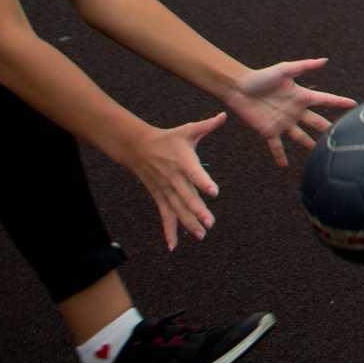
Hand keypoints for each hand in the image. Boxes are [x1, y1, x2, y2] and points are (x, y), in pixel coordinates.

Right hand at [127, 113, 224, 248]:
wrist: (139, 148)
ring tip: (202, 236)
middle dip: (199, 211)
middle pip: (187, 198)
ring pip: (178, 210)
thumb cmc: (169, 138)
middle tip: (210, 223)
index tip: (214, 192)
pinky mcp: (160, 198)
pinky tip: (173, 246)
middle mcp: (175, 179)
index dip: (204, 183)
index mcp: (184, 162)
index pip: (195, 174)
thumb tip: (224, 115)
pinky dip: (169, 232)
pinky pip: (165, 216)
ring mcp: (166, 191)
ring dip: (189, 224)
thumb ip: (207, 126)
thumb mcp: (188, 130)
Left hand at [225, 59, 355, 168]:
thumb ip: (304, 66)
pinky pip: (277, 146)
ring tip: (319, 157)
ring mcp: (283, 123)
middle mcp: (296, 111)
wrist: (239, 88)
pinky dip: (280, 156)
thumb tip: (325, 61)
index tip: (354, 105)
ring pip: (300, 137)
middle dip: (328, 130)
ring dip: (309, 146)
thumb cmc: (261, 76)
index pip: (325, 100)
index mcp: (301, 96)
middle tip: (341, 138)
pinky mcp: (269, 131)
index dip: (339, 102)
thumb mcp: (284, 70)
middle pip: (316, 123)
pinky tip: (285, 166)